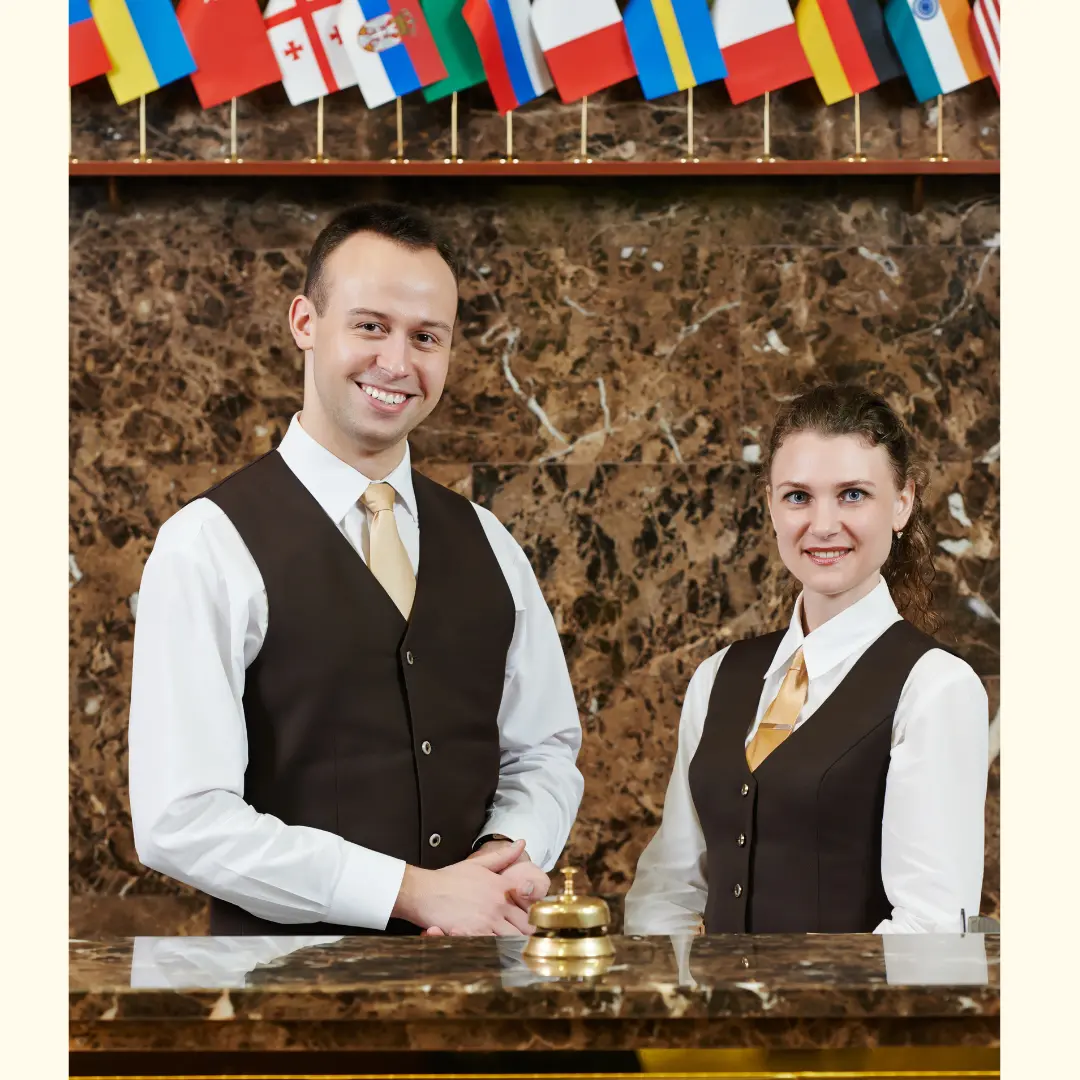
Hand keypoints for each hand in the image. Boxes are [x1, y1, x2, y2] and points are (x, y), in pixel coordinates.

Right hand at [394, 839, 535, 935]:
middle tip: (522, 937)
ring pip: (513, 939)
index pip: (530, 905)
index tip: (531, 921)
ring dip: (514, 943)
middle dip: (527, 934)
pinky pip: (494, 947)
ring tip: (509, 945)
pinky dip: (497, 950)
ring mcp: (487, 920)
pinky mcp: (474, 934)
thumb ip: (503, 856)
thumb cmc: (448, 879)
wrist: (423, 891)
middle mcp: (498, 904)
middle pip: (526, 927)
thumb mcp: (478, 864)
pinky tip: (493, 949)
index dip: (534, 916)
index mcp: (502, 887)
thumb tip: (522, 843)